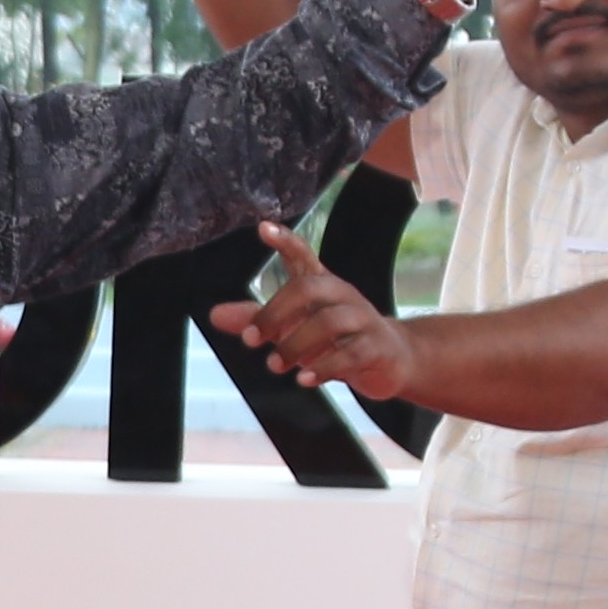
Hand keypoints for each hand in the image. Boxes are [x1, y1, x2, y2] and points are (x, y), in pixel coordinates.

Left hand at [207, 219, 409, 397]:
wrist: (392, 359)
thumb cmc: (336, 337)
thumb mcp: (295, 326)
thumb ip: (258, 319)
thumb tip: (215, 315)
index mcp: (322, 285)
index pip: (303, 255)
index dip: (286, 241)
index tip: (263, 229)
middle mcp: (343, 295)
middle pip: (309, 288)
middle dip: (275, 312)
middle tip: (250, 339)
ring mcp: (364, 320)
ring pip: (330, 322)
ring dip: (296, 345)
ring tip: (274, 366)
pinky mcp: (377, 348)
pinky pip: (353, 353)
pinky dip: (325, 367)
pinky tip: (304, 380)